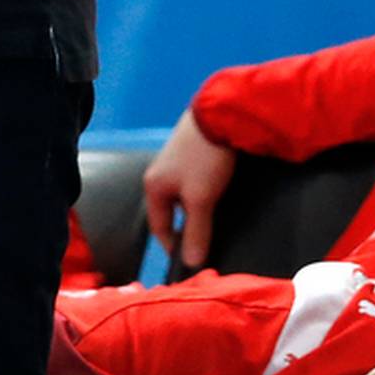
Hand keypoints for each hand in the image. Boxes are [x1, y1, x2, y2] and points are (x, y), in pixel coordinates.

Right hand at [143, 109, 236, 267]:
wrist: (220, 113)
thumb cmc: (204, 158)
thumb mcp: (200, 199)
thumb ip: (196, 230)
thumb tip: (191, 261)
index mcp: (154, 186)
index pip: (158, 226)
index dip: (173, 245)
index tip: (189, 259)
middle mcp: (160, 172)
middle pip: (171, 210)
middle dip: (186, 226)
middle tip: (204, 241)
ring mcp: (176, 159)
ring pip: (184, 194)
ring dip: (197, 208)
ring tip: (215, 218)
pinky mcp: (193, 149)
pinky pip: (195, 180)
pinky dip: (204, 191)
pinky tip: (219, 193)